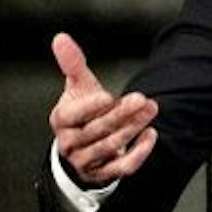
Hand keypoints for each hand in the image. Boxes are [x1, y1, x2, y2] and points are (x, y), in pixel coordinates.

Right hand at [49, 32, 157, 185]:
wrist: (83, 144)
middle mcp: (69, 143)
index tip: (108, 96)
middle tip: (141, 99)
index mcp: (61, 120)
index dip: (89, 107)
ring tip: (150, 110)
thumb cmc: (82, 111)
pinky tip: (151, 135)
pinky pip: (121, 168)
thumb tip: (60, 38)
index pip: (72, 116)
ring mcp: (85, 161)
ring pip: (109, 147)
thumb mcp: (77, 86)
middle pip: (96, 130)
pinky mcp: (102, 174)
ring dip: (132, 128)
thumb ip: (72, 63)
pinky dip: (138, 154)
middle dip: (121, 115)